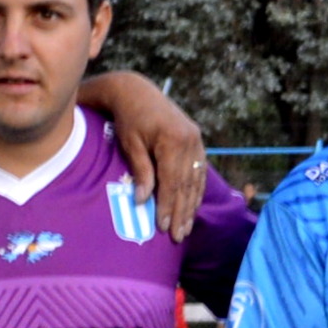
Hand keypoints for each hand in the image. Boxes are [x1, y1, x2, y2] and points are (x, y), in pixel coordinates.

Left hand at [88, 73, 208, 237]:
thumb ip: (141, 172)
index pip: (172, 182)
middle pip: (187, 185)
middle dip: (182, 212)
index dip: (168, 206)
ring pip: (196, 180)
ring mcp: (197, 140)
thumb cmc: (128, 118)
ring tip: (186, 228)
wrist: (137, 91)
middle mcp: (190, 141)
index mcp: (173, 140)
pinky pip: (199, 171)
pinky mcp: (197, 141)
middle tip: (178, 236)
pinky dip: (196, 191)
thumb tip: (143, 201)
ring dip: (191, 206)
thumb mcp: (130, 144)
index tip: (164, 227)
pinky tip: (193, 207)